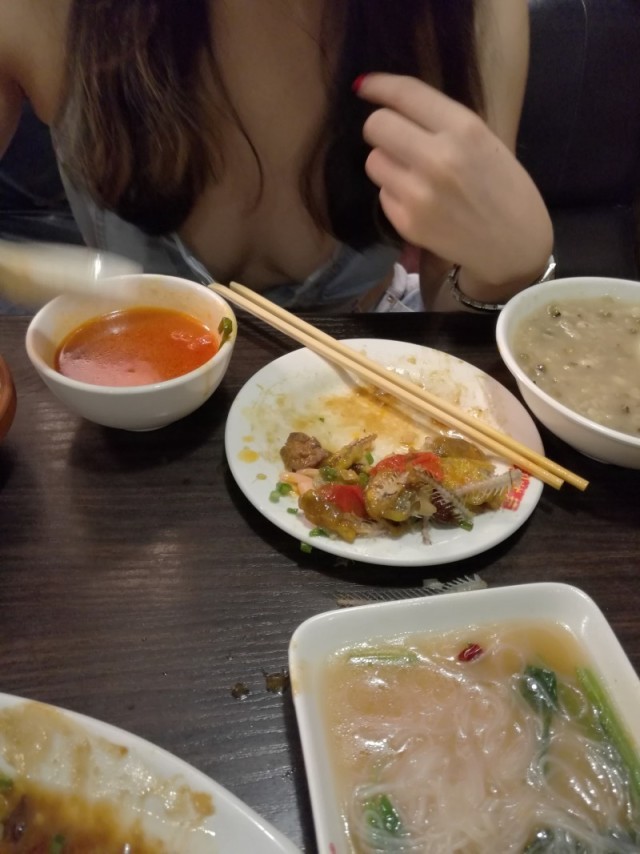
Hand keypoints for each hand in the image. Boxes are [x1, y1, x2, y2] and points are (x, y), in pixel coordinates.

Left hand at [355, 73, 552, 292]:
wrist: (514, 245)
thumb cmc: (504, 189)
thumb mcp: (485, 141)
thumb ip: (443, 122)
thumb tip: (394, 102)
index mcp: (464, 129)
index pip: (405, 94)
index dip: (378, 85)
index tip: (365, 86)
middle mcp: (438, 159)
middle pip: (377, 125)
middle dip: (380, 128)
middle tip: (394, 137)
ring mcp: (419, 194)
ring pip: (374, 161)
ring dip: (387, 162)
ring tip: (412, 173)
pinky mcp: (407, 223)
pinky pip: (382, 194)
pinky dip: (395, 193)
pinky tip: (420, 201)